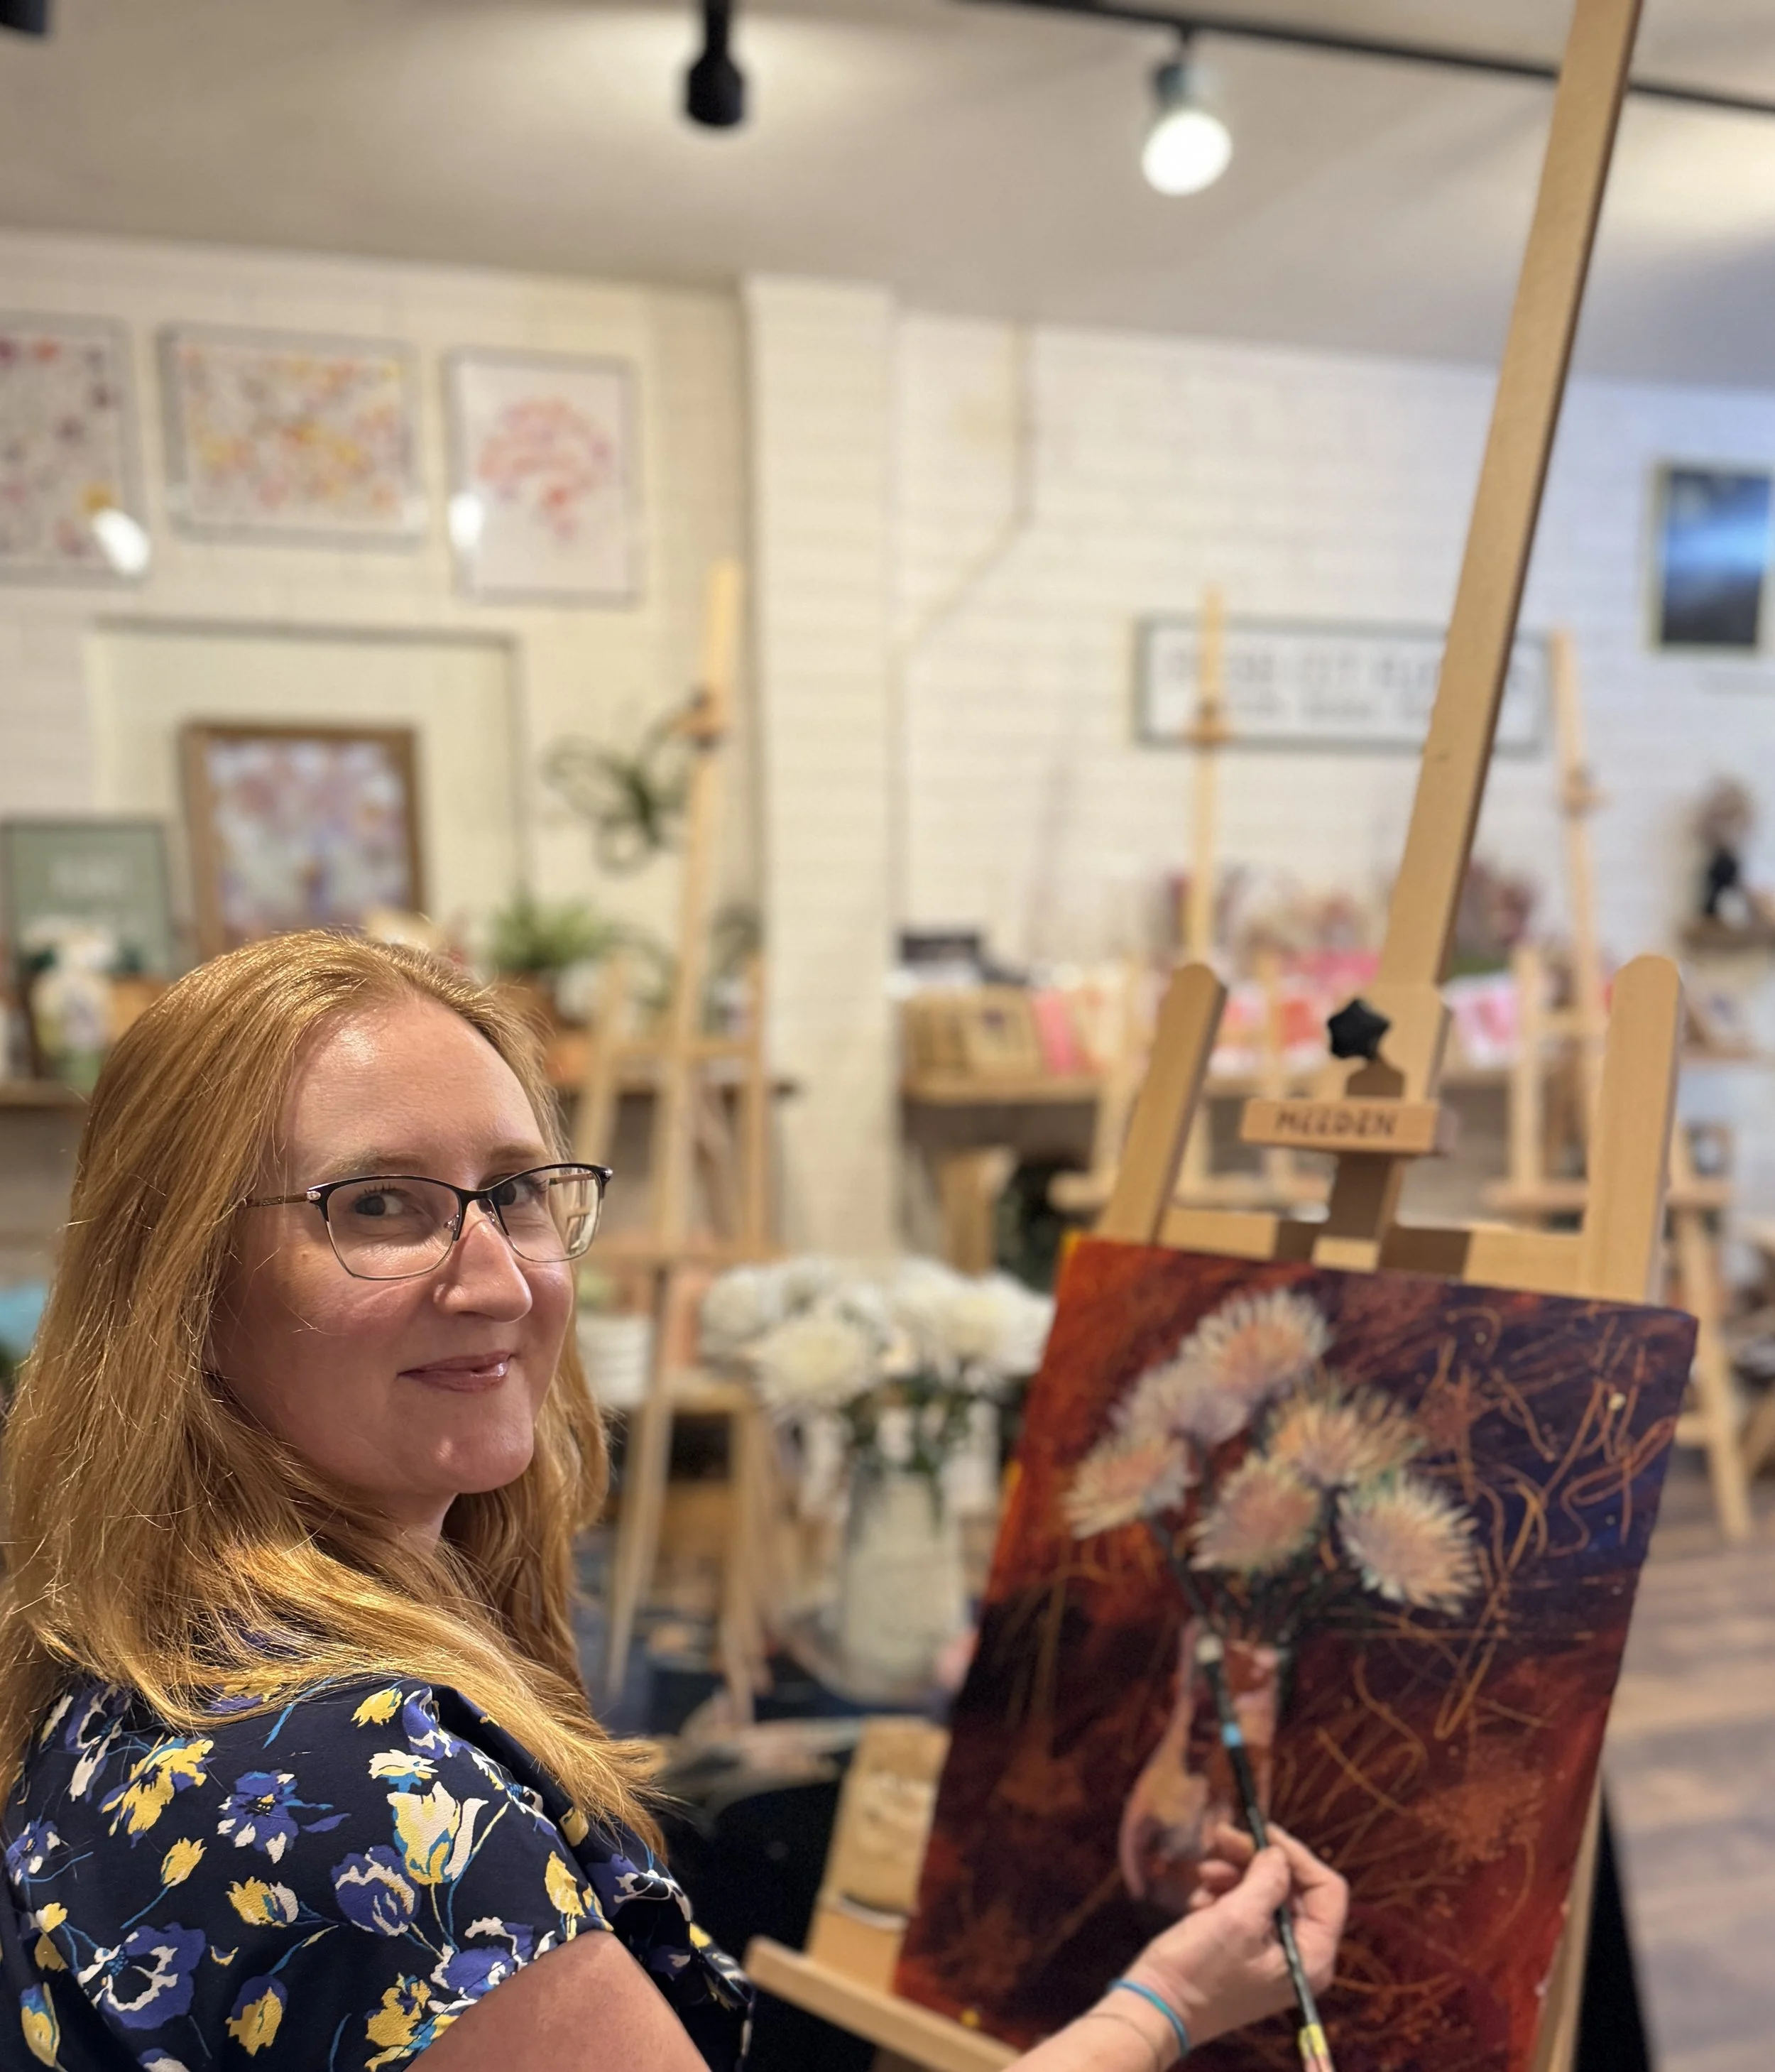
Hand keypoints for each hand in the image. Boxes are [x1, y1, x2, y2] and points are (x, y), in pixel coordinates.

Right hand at [1122, 1821, 1346, 2048]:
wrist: (1156, 2008)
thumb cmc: (1200, 1969)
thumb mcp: (1237, 1918)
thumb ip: (1267, 1880)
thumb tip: (1279, 1853)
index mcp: (1312, 1956)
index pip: (1328, 1891)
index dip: (1297, 1855)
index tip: (1262, 1832)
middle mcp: (1300, 1957)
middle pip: (1293, 1888)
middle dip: (1256, 1862)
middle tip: (1222, 1837)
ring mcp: (1272, 1956)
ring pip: (1264, 1894)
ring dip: (1234, 1876)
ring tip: (1203, 1875)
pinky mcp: (1245, 1953)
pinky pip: (1244, 1909)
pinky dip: (1222, 1896)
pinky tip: (1198, 1901)